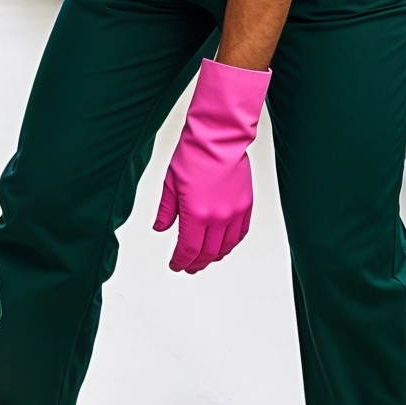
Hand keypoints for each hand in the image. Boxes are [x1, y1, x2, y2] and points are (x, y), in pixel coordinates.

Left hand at [155, 60, 269, 272]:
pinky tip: (224, 245)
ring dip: (214, 257)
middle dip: (197, 263)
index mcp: (196, 214)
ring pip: (226, 246)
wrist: (218, 137)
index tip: (176, 265)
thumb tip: (159, 227)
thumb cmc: (194, 154)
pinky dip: (231, 243)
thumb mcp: (171, 183)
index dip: (181, 261)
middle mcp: (218, 217)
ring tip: (205, 260)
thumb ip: (167, 210)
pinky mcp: (246, 204)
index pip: (188, 249)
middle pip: (208, 253)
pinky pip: (241, 233)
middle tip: (189, 267)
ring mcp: (234, 212)